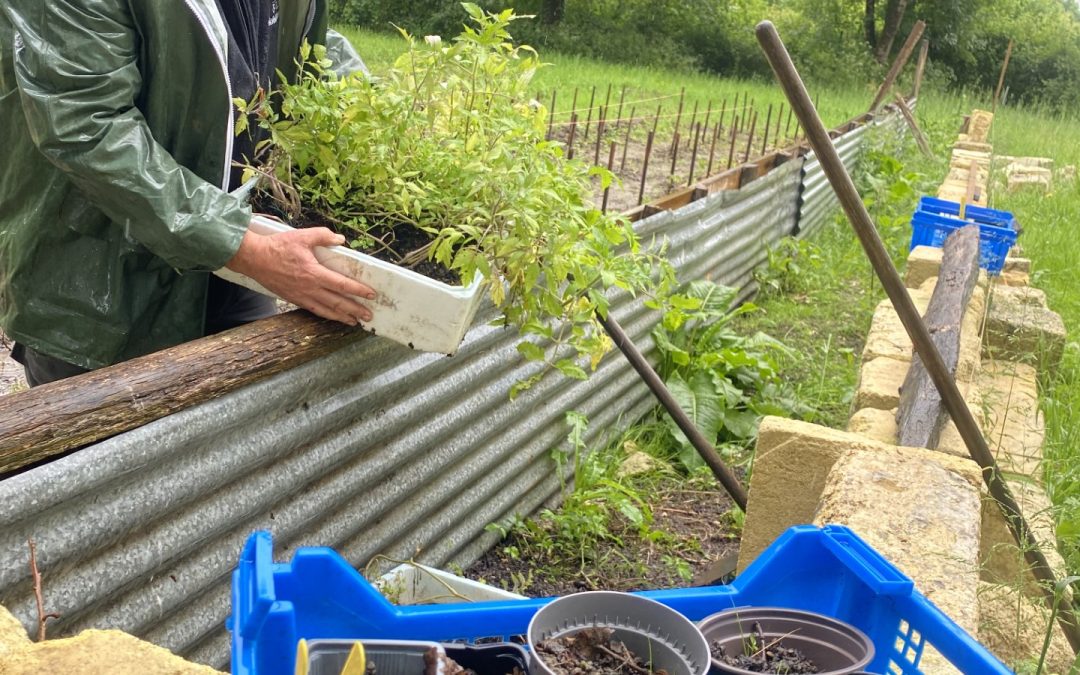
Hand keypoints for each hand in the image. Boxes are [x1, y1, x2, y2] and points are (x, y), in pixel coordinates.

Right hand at [226, 226, 375, 325]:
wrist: (254, 259)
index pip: (342, 284)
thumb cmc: (278, 247)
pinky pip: (314, 310)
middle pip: (338, 302)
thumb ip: (323, 236)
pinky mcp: (294, 299)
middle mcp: (310, 288)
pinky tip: (334, 317)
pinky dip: (327, 315)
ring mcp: (302, 296)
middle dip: (355, 310)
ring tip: (355, 322)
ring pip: (327, 310)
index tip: (371, 295)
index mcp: (314, 273)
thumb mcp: (302, 236)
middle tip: (369, 316)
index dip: (358, 290)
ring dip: (343, 317)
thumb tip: (341, 239)